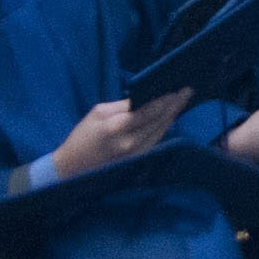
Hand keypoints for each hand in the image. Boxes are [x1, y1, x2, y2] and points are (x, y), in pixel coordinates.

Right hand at [53, 91, 185, 175]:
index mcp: (117, 126)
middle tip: (187, 92)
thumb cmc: (82, 137)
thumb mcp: (97, 113)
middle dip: (174, 106)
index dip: (165, 100)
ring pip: (160, 132)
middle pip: (158, 121)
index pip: (148, 111)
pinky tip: (169, 118)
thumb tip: (143, 98)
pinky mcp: (137, 162)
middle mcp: (130, 142)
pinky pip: (154, 142)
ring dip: (172, 116)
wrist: (72, 169)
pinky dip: (163, 128)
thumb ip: (122, 106)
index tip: (178, 89)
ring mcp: (135, 154)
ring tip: (182, 102)